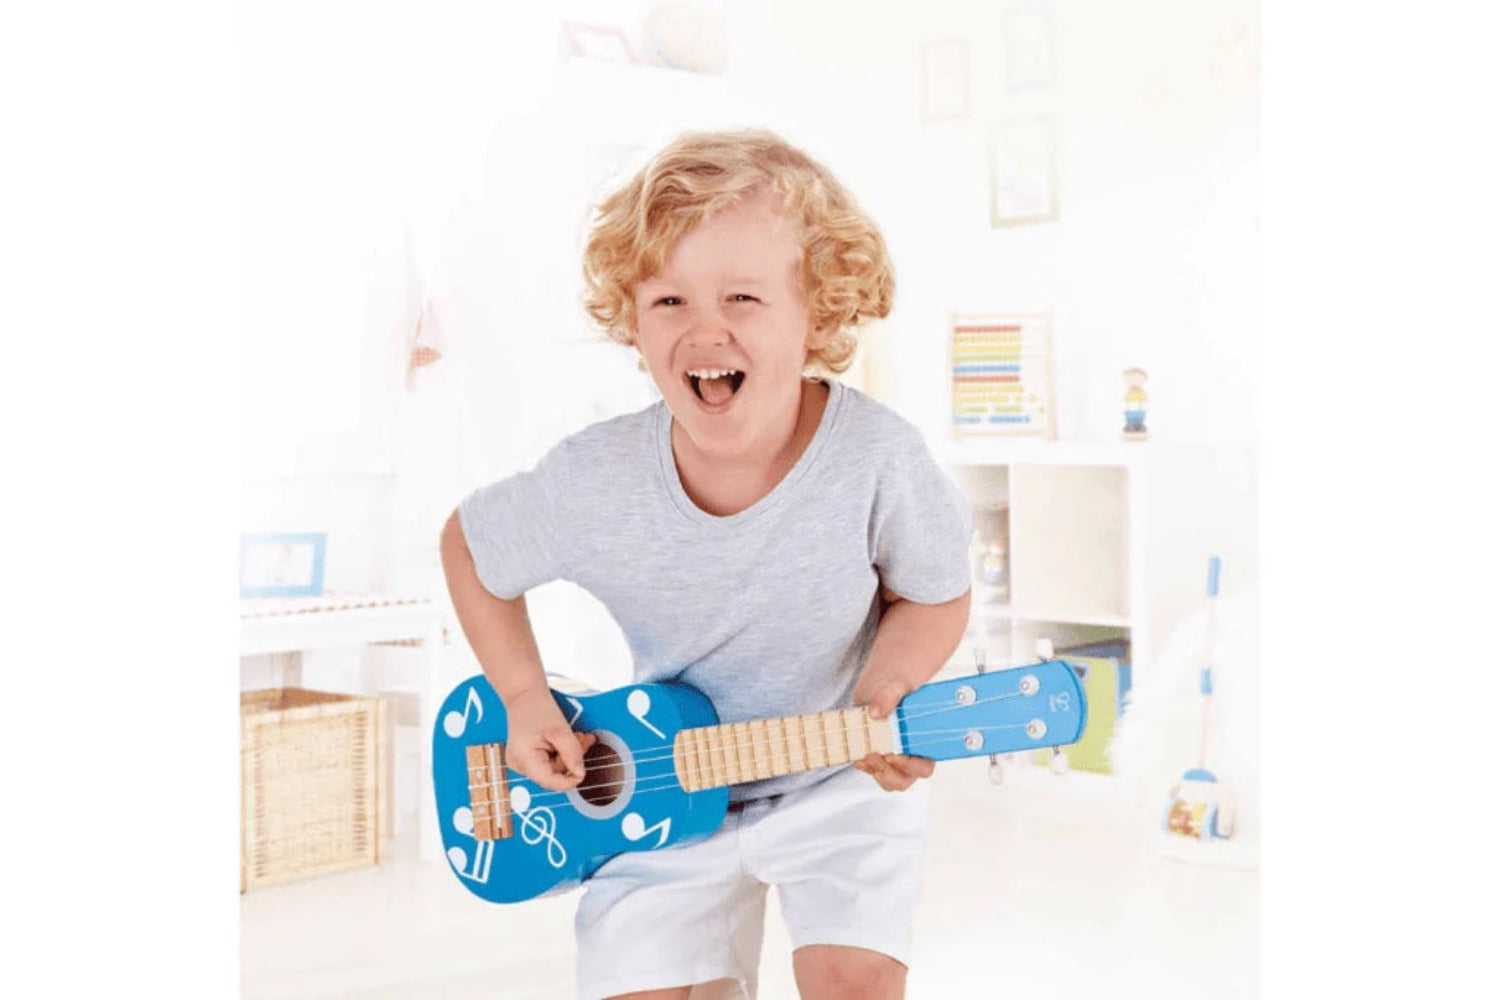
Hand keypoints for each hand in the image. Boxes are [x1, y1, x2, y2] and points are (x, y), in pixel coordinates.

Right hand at [502, 688, 596, 791]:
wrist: (525, 695)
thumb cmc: (537, 708)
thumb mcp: (560, 730)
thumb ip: (572, 753)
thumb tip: (580, 773)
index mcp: (524, 759)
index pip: (550, 782)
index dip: (570, 779)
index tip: (583, 769)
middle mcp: (520, 765)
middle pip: (554, 774)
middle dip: (572, 759)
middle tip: (585, 740)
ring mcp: (523, 762)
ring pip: (555, 767)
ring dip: (569, 753)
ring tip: (578, 736)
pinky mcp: (529, 758)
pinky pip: (550, 761)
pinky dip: (562, 751)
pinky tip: (568, 739)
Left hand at [853, 675, 934, 791]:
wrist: (881, 687)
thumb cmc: (896, 687)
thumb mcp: (894, 686)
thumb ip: (888, 696)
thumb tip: (875, 712)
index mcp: (925, 743)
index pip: (924, 767)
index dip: (910, 767)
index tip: (894, 755)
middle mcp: (912, 756)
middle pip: (904, 780)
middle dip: (888, 773)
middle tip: (874, 755)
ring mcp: (894, 759)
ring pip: (888, 780)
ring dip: (876, 772)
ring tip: (864, 756)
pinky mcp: (878, 756)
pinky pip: (872, 770)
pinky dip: (864, 766)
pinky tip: (857, 756)